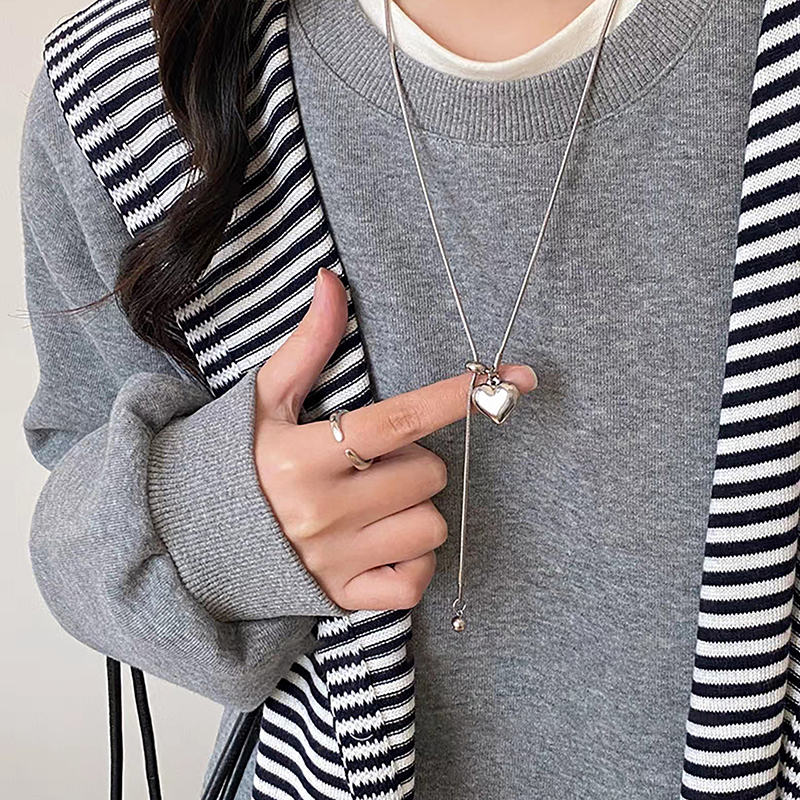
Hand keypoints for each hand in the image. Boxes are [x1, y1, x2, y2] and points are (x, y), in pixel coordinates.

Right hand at [253, 268, 537, 610]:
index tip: (510, 380)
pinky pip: (415, 583)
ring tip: (375, 502)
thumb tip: (332, 281)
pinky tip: (385, 543)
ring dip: (416, 509)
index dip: (455, 398)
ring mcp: (334, 560)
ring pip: (430, 527)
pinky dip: (414, 562)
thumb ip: (306, 345)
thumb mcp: (262, 401)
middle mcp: (322, 511)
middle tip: (375, 461)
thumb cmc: (229, 462)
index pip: (397, 421)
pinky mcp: (341, 597)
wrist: (185, 540)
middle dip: (415, 460)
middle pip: (427, 475)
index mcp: (303, 456)